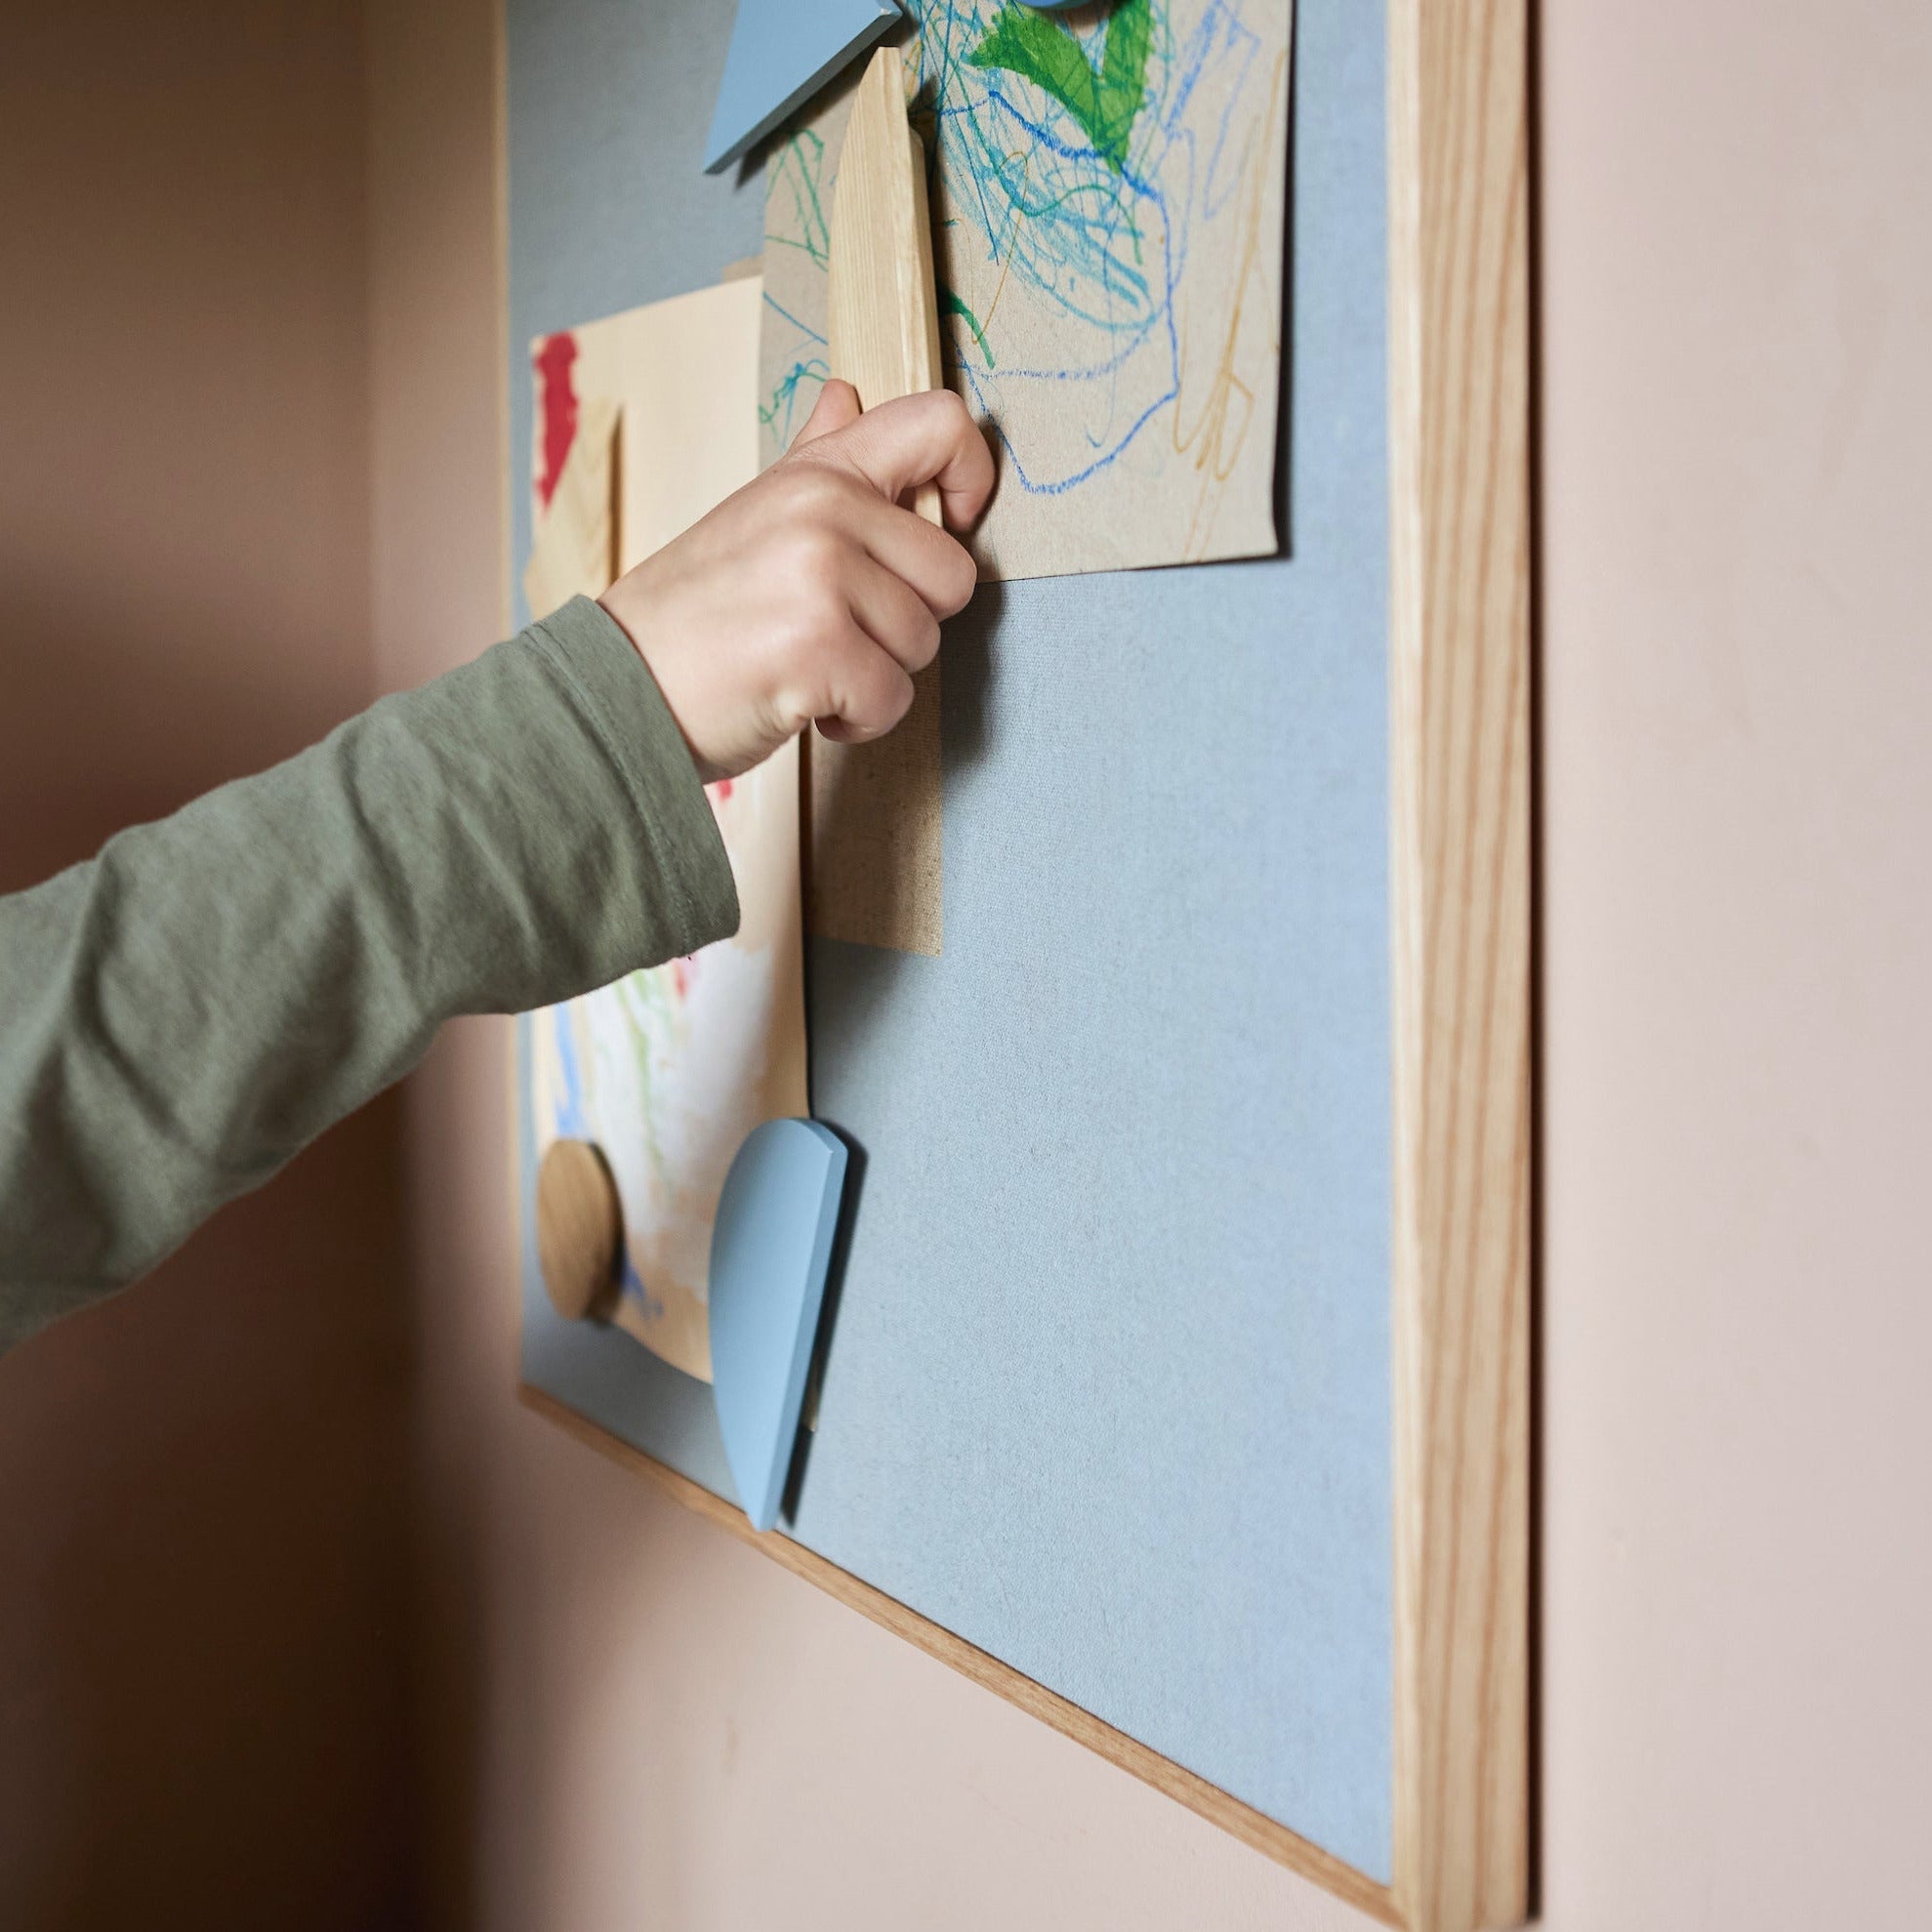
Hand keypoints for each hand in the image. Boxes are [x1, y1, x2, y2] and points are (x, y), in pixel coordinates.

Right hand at [598, 379, 993, 782]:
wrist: (615, 682)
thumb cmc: (693, 613)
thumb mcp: (755, 514)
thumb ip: (817, 459)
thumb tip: (848, 395)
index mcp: (819, 472)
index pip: (940, 423)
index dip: (974, 477)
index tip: (955, 525)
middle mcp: (827, 511)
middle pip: (952, 576)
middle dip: (908, 624)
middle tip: (838, 633)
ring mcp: (824, 577)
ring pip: (924, 645)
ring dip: (875, 677)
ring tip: (807, 666)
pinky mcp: (822, 648)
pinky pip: (894, 700)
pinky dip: (856, 721)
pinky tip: (803, 701)